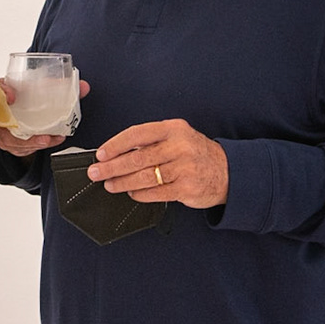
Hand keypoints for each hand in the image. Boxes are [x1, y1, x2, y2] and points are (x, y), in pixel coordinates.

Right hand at [0, 78, 91, 156]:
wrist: (25, 115)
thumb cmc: (27, 99)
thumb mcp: (38, 88)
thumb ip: (60, 87)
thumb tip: (84, 86)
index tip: (12, 96)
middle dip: (0, 126)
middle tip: (23, 128)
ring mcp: (2, 132)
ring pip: (8, 140)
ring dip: (28, 141)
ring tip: (46, 139)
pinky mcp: (13, 145)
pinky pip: (21, 148)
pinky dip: (37, 145)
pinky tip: (53, 141)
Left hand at [88, 119, 228, 208]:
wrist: (227, 172)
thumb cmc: (196, 154)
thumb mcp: (178, 137)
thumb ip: (152, 142)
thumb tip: (117, 153)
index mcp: (173, 129)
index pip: (137, 134)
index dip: (115, 144)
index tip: (101, 154)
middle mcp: (179, 146)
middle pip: (137, 157)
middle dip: (112, 167)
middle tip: (96, 172)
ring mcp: (184, 168)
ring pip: (144, 176)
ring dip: (122, 182)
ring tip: (110, 185)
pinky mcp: (186, 188)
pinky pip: (155, 193)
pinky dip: (139, 194)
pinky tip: (131, 193)